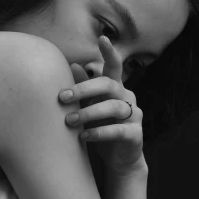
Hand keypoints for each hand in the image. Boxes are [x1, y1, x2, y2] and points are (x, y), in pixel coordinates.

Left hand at [58, 36, 145, 174]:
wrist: (119, 160)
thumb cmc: (101, 128)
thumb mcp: (90, 107)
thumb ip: (84, 89)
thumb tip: (72, 65)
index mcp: (116, 88)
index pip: (114, 66)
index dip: (110, 52)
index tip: (102, 37)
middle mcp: (127, 97)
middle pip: (108, 85)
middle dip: (83, 89)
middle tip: (62, 97)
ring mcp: (134, 115)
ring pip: (113, 107)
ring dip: (88, 113)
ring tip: (69, 121)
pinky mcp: (135, 134)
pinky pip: (118, 131)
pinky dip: (99, 133)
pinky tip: (83, 137)